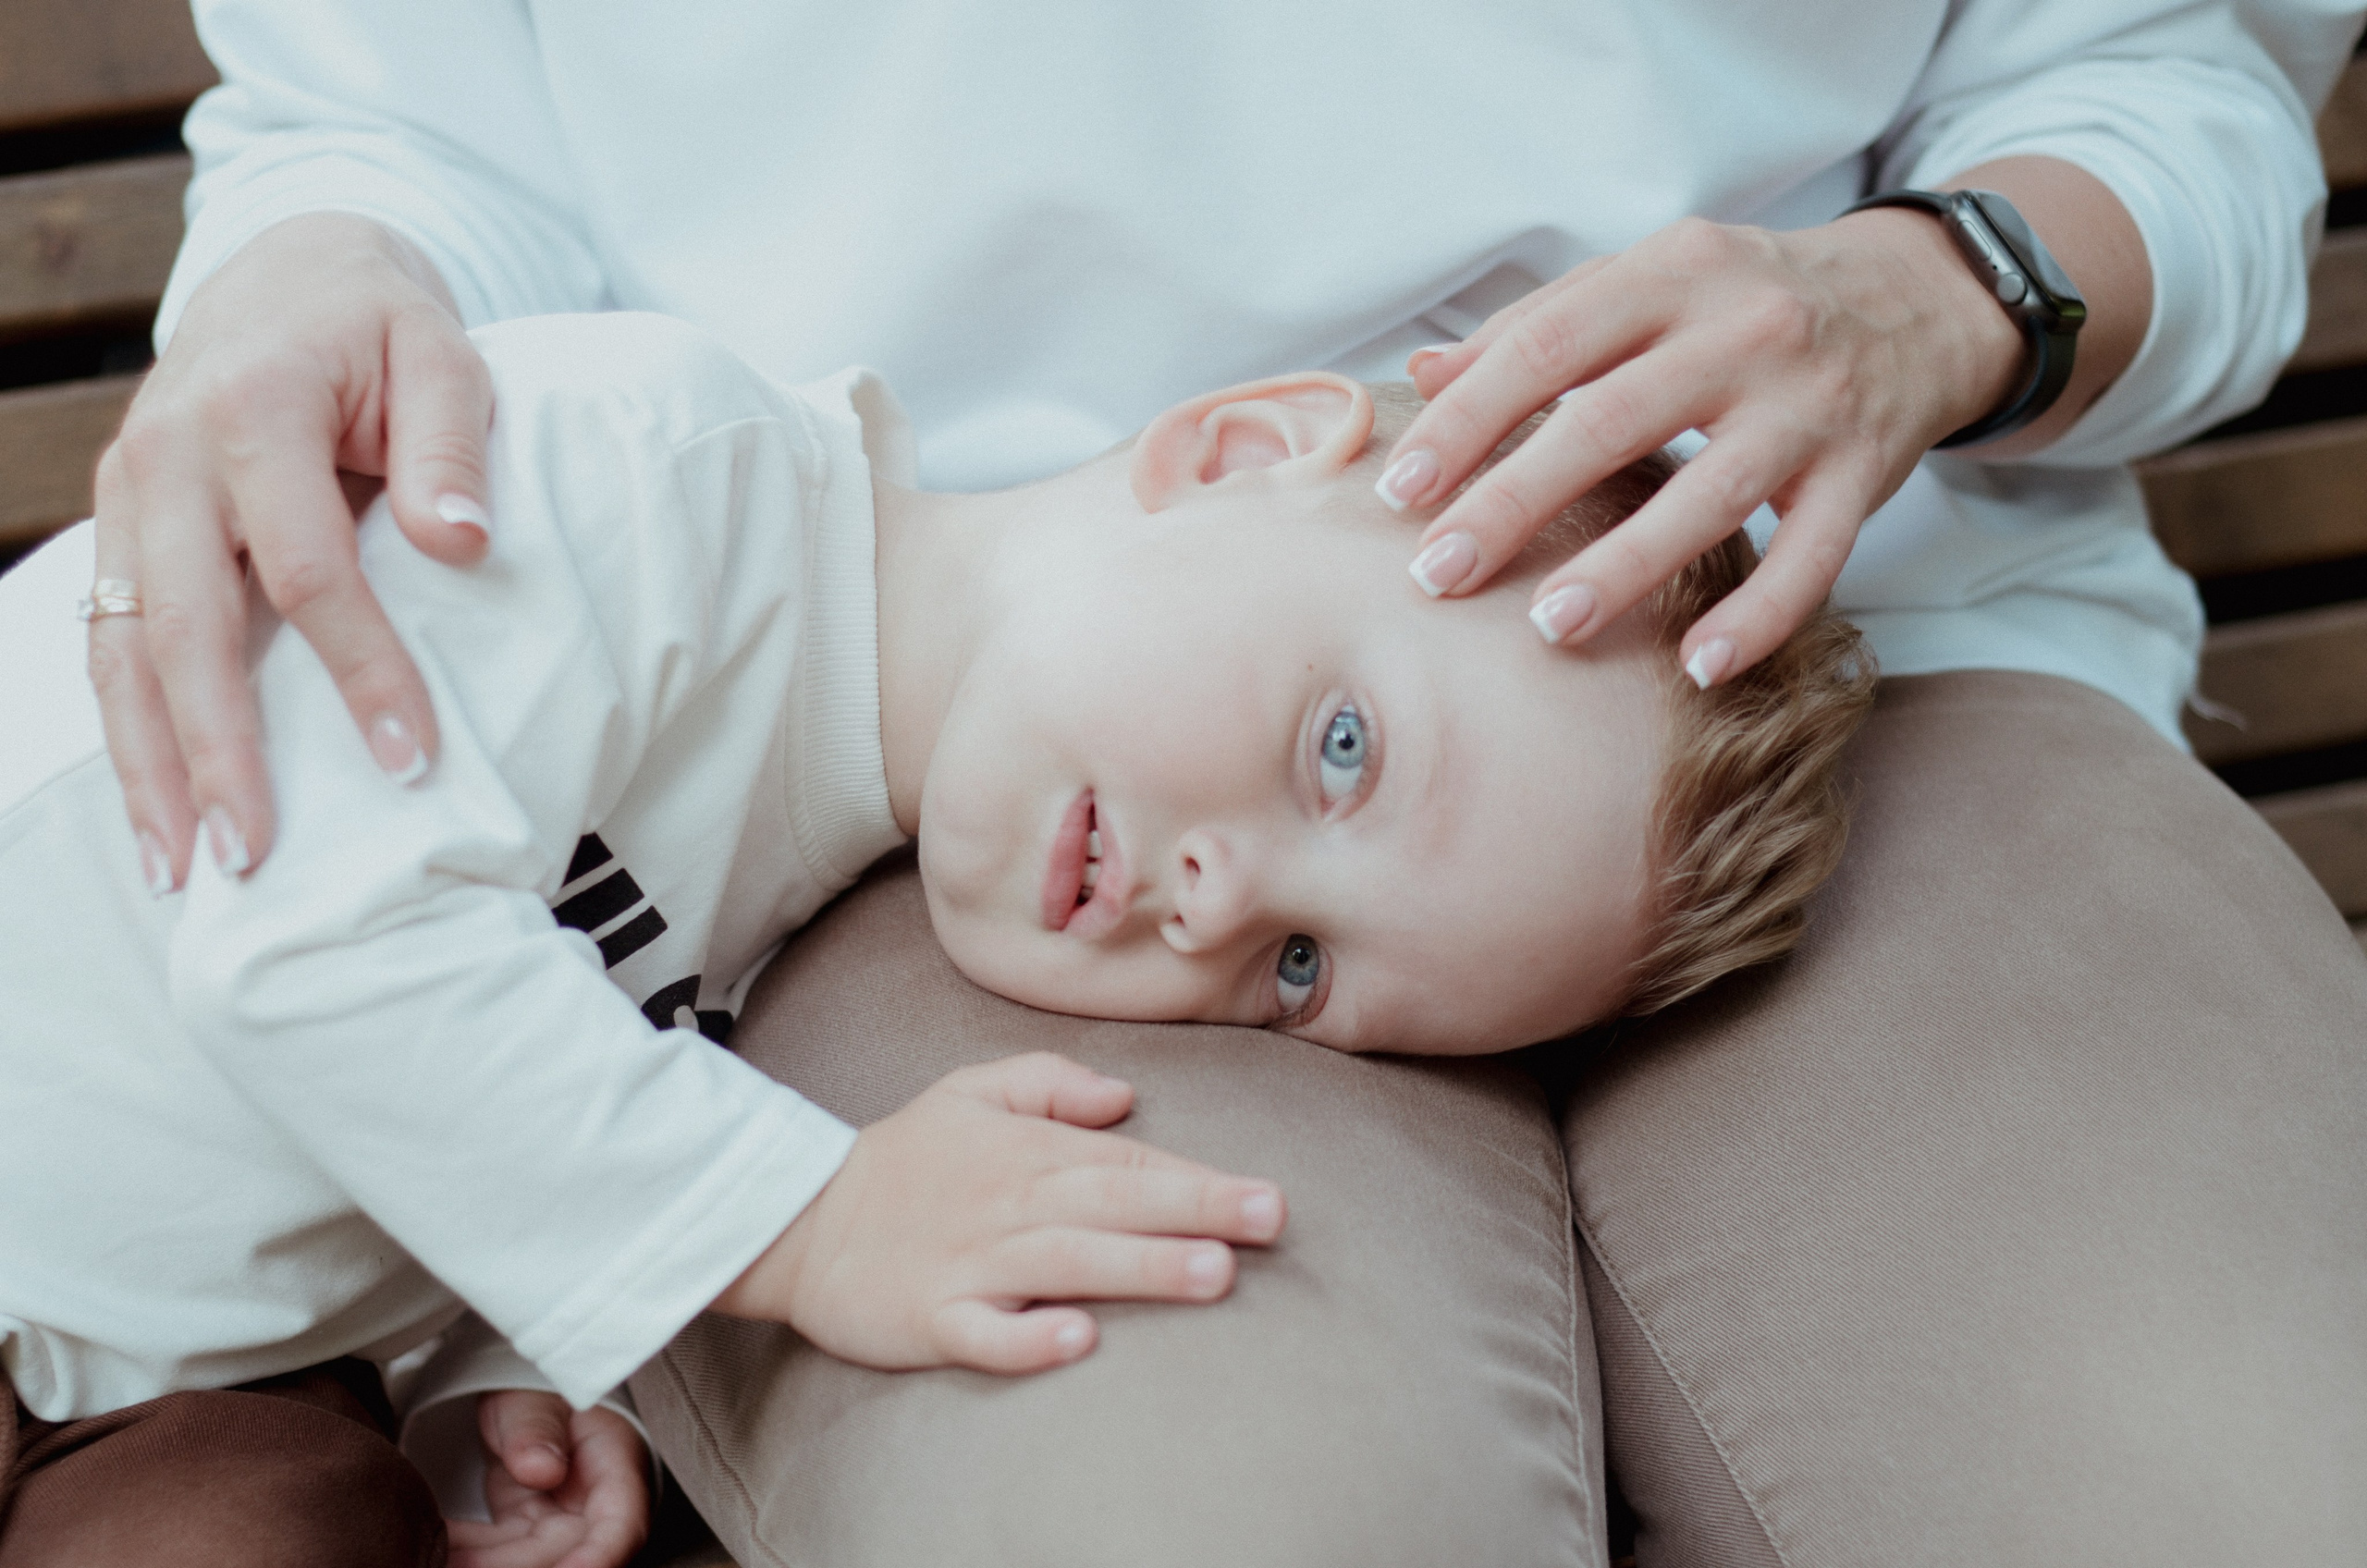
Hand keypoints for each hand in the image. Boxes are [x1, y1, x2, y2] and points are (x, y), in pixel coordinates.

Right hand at [91, 212, 492, 889]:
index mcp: (251, 408)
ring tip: (184, 871)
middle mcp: (166, 456)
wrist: (287, 272)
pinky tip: (155, 811)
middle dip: (219, 748)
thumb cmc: (382, 326)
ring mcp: (126, 494)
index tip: (410, 758)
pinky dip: (127, 729)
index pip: (306, 565)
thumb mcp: (442, 352)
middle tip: (257, 854)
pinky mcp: (116, 526)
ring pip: (122, 648)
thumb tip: (464, 543)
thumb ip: (451, 444)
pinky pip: (108, 641)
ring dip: (150, 764)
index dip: (359, 667)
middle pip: (186, 625)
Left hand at [445, 1389, 648, 1567]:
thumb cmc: (542, 1388)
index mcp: (616, 1468)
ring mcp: (556, 1522)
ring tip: (434, 1556)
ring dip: (479, 1563)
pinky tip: (431, 1548)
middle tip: (457, 1560)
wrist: (523, 1396)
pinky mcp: (523, 1530)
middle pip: (564, 1553)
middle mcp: (593, 1506)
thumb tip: (541, 1470)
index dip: (598, 1557)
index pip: (621, 1524)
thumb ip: (538, 1428)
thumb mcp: (537, 1396)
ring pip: (524, 1560)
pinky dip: (462, 1552)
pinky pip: (494, 1554)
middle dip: (509, 1565)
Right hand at [712, 1052, 1287, 1373]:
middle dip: (1194, 1209)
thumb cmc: (903, 1158)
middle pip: (1113, 1204)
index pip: (1126, 1162)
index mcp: (1027, 1152)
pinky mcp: (931, 1316)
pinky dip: (1028, 1337)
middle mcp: (1009, 1205)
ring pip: (1066, 1263)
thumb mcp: (971, 1091)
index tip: (1265, 1195)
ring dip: (1140, 1267)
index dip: (1197, 1177)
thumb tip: (1126, 1094)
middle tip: (1266, 1218)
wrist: (796, 1216)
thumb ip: (1051, 1083)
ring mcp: (970, 1262)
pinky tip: (1078, 1339)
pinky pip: (984, 1332)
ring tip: (1211, 1273)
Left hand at [1379, 202, 2024, 686]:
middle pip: (1611, 423)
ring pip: (1710, 495)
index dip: (1467, 420)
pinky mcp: (1866, 472)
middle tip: (1438, 573)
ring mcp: (1811, 405)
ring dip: (1624, 567)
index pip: (1547, 346)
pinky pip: (1813, 557)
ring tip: (1548, 627)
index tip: (1400, 490)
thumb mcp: (1650, 280)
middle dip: (1514, 503)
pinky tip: (1699, 668)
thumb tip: (1422, 374)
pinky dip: (1760, 617)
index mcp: (1672, 272)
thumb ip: (1538, 324)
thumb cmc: (1746, 299)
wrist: (1921, 299)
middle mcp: (1745, 330)